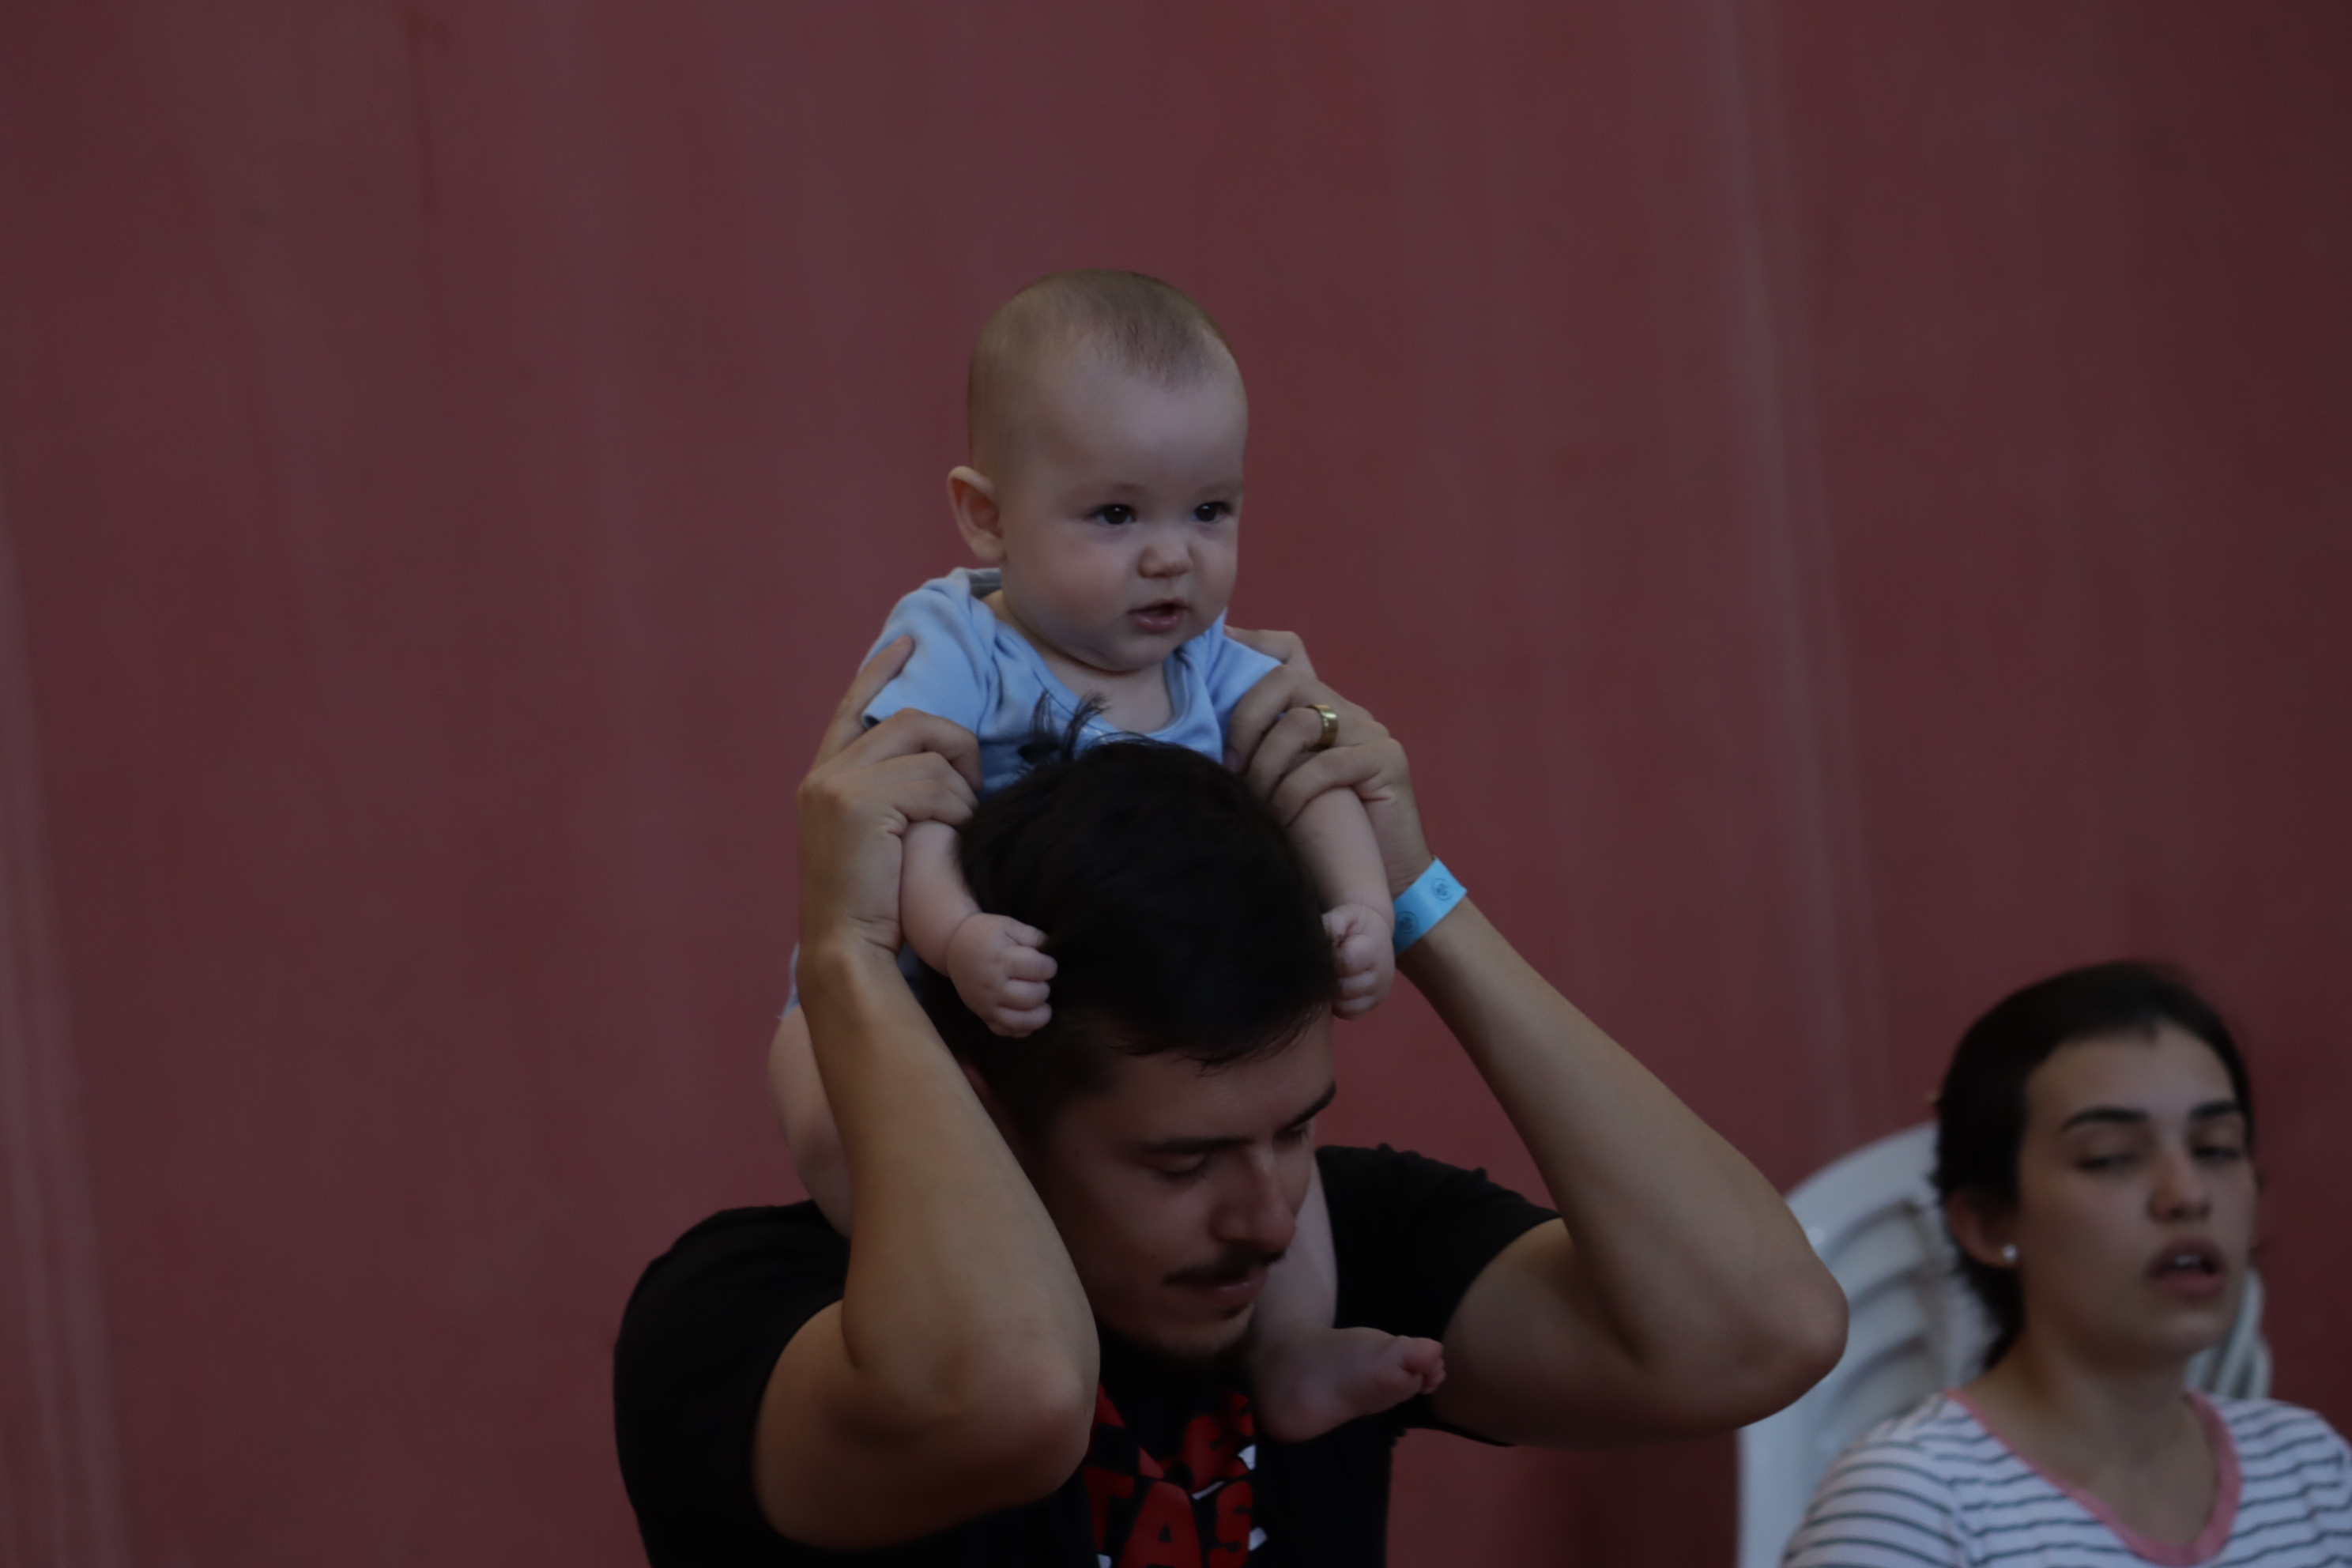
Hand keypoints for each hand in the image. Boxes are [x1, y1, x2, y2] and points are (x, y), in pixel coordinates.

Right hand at [796, 637, 984, 960]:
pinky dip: (956, 810)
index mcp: (822, 776)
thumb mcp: (873, 836)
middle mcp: (824, 773)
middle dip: (955, 747)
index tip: (908, 642)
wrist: (846, 947)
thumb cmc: (873, 904)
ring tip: (957, 828)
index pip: (855, 705)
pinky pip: (935, 785)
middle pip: (910, 720)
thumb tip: (935, 760)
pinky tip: (950, 837)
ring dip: (960, 792)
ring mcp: (839, 785)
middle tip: (971, 789)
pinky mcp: (861, 804)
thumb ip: (887, 791)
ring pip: (930, 755)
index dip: (883, 671)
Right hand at [946, 913, 1057, 1036]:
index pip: (1039, 969)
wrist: (953, 948)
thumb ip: (1033, 936)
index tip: (1047, 964)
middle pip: (1032, 997)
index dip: (1050, 966)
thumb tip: (1054, 950)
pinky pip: (1006, 1032)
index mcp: (1001, 960)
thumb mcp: (1008, 925)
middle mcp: (993, 986)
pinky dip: (1022, 1029)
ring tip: (1042, 1004)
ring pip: (1021, 1022)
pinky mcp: (983, 1016)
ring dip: (1039, 1015)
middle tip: (1040, 981)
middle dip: (1044, 989)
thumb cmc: (985, 934)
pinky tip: (1027, 1015)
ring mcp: (987, 1005)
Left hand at [1225, 627, 1432, 896]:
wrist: (1384, 881)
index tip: (1218, 649)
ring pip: (1303, 720)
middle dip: (1247, 718)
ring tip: (1256, 800)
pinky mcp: (1387, 759)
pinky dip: (1295, 791)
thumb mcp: (1278, 787)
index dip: (1253, 644)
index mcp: (1320, 709)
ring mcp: (1370, 732)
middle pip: (1287, 679)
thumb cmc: (1322, 839)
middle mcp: (1346, 710)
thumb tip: (1199, 736)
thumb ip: (1257, 755)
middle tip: (1231, 765)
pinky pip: (1327, 764)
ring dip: (1267, 764)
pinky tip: (1284, 817)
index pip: (1290, 654)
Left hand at [1323, 902, 1394, 1018]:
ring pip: (1345, 1006)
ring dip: (1331, 994)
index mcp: (1372, 951)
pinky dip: (1339, 1005)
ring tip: (1326, 977)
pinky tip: (1334, 988)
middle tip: (1317, 968)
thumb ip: (1327, 928)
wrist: (1377, 934)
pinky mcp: (1373, 1004)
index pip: (1343, 965)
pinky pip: (1349, 1013)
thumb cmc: (1355, 924)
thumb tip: (1308, 944)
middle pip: (1343, 989)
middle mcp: (1381, 976)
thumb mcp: (1341, 917)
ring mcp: (1379, 993)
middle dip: (1326, 980)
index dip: (1325, 963)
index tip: (1315, 957)